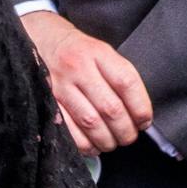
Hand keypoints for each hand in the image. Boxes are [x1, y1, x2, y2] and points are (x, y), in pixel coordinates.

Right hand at [21, 11, 152, 155]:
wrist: (41, 41)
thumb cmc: (80, 52)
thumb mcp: (102, 52)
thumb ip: (119, 76)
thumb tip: (139, 112)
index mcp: (99, 53)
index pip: (127, 82)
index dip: (140, 106)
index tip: (145, 121)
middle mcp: (78, 68)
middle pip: (110, 107)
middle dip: (125, 129)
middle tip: (130, 137)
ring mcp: (59, 85)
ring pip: (90, 122)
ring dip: (107, 139)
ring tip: (114, 143)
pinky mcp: (44, 101)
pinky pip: (67, 130)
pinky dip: (84, 144)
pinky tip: (93, 146)